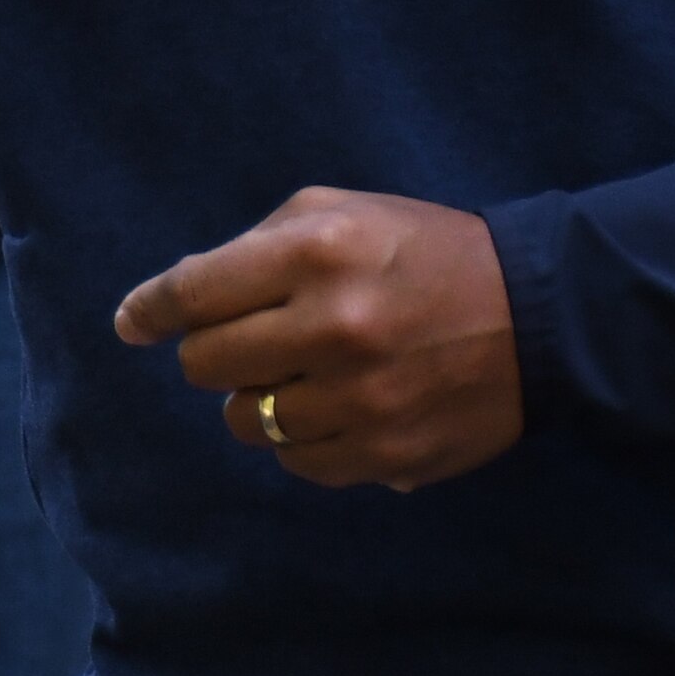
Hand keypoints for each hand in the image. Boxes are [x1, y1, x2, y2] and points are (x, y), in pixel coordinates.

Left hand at [113, 187, 525, 489]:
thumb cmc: (425, 252)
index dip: (150, 311)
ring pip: (246, 423)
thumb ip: (254, 247)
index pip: (193, 293)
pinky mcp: (386, 455)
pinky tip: (337, 408)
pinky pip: (298, 463)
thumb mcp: (342, 212)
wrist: (542, 315)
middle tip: (249, 340)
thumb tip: (170, 304)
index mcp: (316, 254)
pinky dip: (302, 439)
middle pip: (206, 366)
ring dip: (260, 399)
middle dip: (214, 353)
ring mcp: (360, 401)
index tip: (132, 324)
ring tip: (303, 373)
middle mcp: (332, 328)